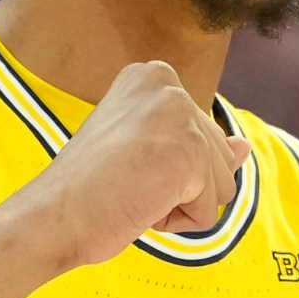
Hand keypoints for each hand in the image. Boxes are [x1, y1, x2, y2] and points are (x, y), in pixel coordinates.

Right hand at [6, 60, 251, 268]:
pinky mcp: (190, 155)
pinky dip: (179, 221)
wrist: (55, 214)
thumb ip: (196, 143)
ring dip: (181, 203)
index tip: (125, 163)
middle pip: (217, 155)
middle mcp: (168, 86)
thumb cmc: (87, 188)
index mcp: (151, 76)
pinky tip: (142, 206)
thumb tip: (244, 148)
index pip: (200, 132)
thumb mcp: (146, 152)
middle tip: (127, 182)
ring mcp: (181, 119)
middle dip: (179, 184)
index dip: (167, 163)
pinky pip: (209, 210)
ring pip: (220, 184)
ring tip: (134, 193)